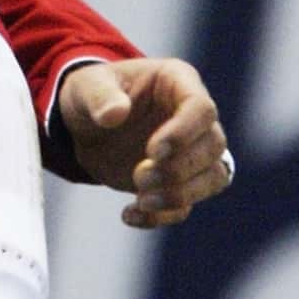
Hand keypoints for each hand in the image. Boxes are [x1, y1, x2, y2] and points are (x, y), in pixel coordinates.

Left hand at [58, 57, 230, 230]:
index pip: (202, 108)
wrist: (85, 123)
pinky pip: (188, 204)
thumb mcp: (85, 86)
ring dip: (182, 194)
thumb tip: (114, 114)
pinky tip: (130, 215)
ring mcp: (192, 150)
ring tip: (142, 200)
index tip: (154, 153)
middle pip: (213, 145)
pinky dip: (163, 216)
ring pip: (214, 177)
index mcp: (177, 82)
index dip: (184, 133)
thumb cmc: (91, 94)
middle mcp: (194, 117)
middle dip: (180, 168)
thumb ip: (99, 95)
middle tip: (139, 176)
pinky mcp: (180, 181)